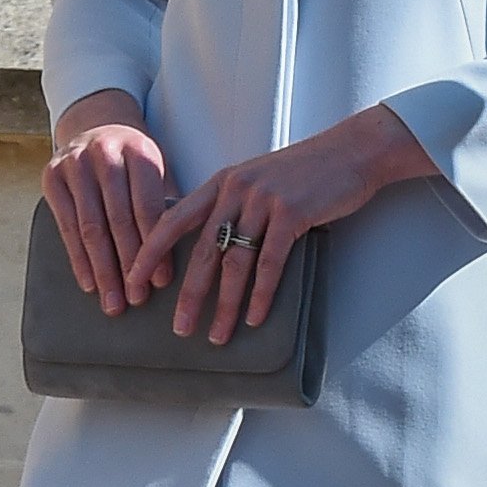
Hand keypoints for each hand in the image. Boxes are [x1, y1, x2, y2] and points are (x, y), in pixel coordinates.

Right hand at [43, 93, 175, 319]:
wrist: (96, 126)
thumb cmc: (134, 161)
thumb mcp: (156, 170)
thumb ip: (168, 204)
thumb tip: (188, 254)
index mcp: (140, 152)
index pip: (149, 207)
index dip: (156, 247)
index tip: (163, 281)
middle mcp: (105, 153)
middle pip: (118, 219)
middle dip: (129, 264)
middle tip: (137, 299)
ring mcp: (75, 164)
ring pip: (91, 227)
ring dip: (103, 269)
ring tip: (114, 301)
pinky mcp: (51, 177)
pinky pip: (66, 226)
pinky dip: (78, 259)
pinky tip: (89, 283)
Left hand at [129, 104, 434, 346]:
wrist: (352, 152)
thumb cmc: (306, 172)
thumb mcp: (257, 180)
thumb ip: (232, 206)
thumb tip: (209, 247)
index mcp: (221, 183)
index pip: (173, 220)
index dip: (150, 253)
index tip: (134, 282)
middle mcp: (236, 189)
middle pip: (202, 250)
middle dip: (188, 294)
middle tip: (179, 328)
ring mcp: (263, 201)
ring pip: (235, 262)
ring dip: (225, 304)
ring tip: (218, 334)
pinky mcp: (292, 213)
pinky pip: (269, 262)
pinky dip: (260, 294)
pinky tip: (254, 317)